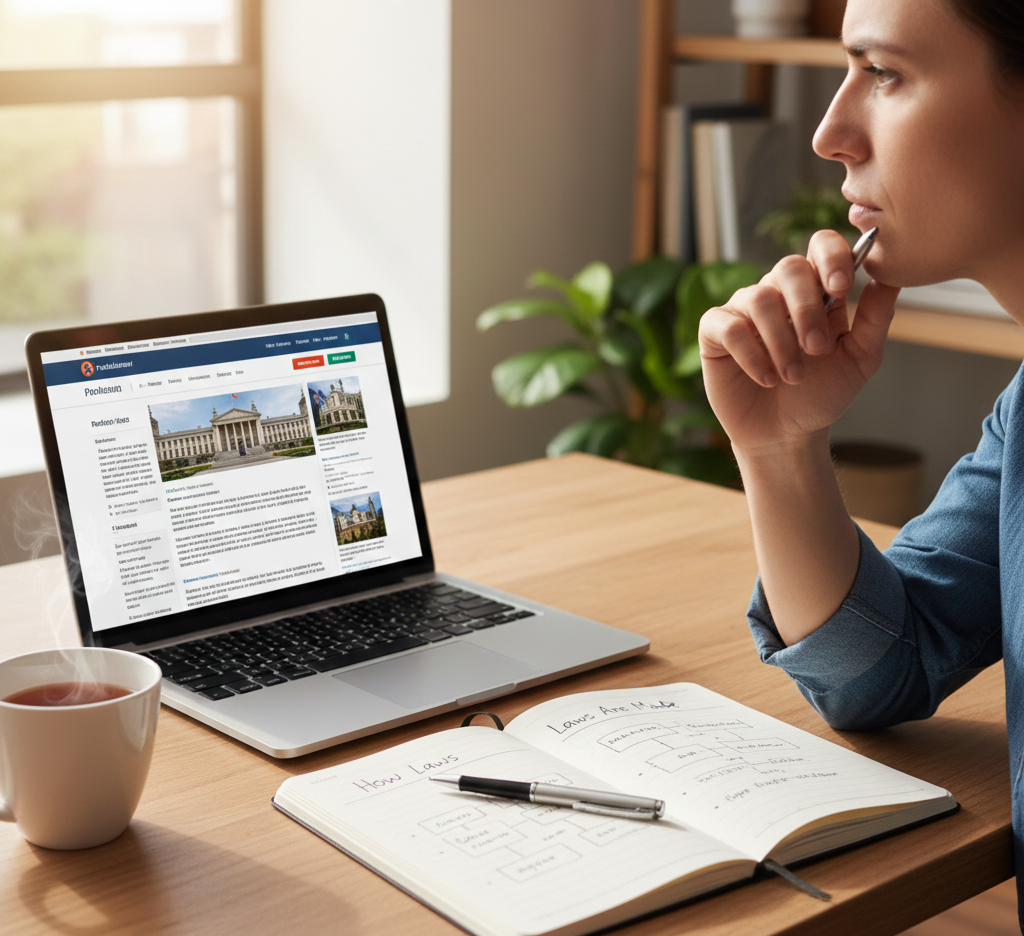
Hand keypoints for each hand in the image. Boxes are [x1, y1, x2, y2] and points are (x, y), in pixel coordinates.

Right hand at [698, 230, 900, 456]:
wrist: (785, 434)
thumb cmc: (820, 395)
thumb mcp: (859, 359)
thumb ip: (874, 319)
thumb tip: (888, 278)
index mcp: (816, 290)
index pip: (821, 246)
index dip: (831, 257)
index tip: (841, 288)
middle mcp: (778, 292)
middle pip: (789, 268)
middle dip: (807, 308)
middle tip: (817, 349)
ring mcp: (744, 309)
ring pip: (760, 299)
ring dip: (781, 341)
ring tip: (793, 376)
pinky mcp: (715, 332)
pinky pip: (729, 326)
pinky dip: (751, 354)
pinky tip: (766, 379)